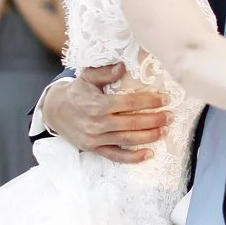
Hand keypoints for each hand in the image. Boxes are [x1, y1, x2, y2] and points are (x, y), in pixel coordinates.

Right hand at [42, 68, 173, 162]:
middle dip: (154, 120)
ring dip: (148, 137)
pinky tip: (148, 154)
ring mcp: (95, 138)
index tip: (165, 99)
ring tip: (164, 131)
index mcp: (97, 104)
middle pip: (132, 123)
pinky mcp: (94, 149)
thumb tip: (123, 66)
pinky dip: (133, 158)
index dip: (149, 101)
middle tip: (170, 116)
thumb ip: (105, 72)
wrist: (55, 111)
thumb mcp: (87, 77)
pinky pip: (116, 156)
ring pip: (127, 140)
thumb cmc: (76, 92)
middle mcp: (96, 123)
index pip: (128, 103)